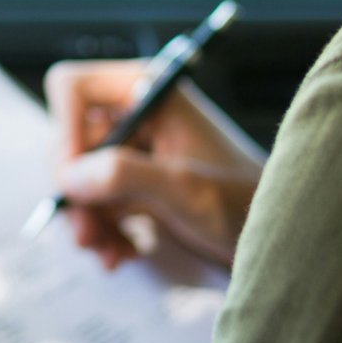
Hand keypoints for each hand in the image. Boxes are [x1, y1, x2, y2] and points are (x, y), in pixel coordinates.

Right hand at [43, 60, 266, 269]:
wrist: (276, 239)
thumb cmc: (246, 203)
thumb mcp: (186, 190)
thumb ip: (126, 175)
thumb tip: (69, 177)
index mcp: (148, 90)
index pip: (73, 88)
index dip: (65, 133)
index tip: (75, 182)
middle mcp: (135, 112)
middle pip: (70, 139)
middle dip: (75, 191)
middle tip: (87, 237)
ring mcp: (135, 148)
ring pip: (78, 176)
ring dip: (87, 219)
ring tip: (109, 254)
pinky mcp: (136, 181)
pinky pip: (95, 200)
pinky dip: (103, 229)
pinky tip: (124, 253)